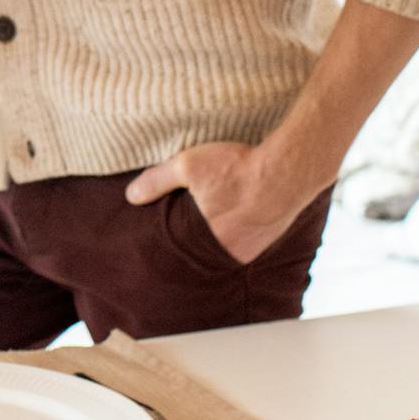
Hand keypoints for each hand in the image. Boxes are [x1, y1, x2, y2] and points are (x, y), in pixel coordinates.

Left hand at [125, 140, 307, 263]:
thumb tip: (131, 195)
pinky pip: (248, 239)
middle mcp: (232, 253)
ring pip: (227, 245)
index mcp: (208, 244)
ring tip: (210, 222)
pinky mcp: (271, 237)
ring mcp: (255, 247)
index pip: (182, 253)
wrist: (287, 168)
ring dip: (219, 236)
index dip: (172, 248)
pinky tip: (236, 215)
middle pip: (204, 250)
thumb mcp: (188, 166)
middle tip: (186, 231)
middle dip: (193, 242)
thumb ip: (157, 181)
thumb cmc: (237, 167)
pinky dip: (240, 229)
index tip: (162, 249)